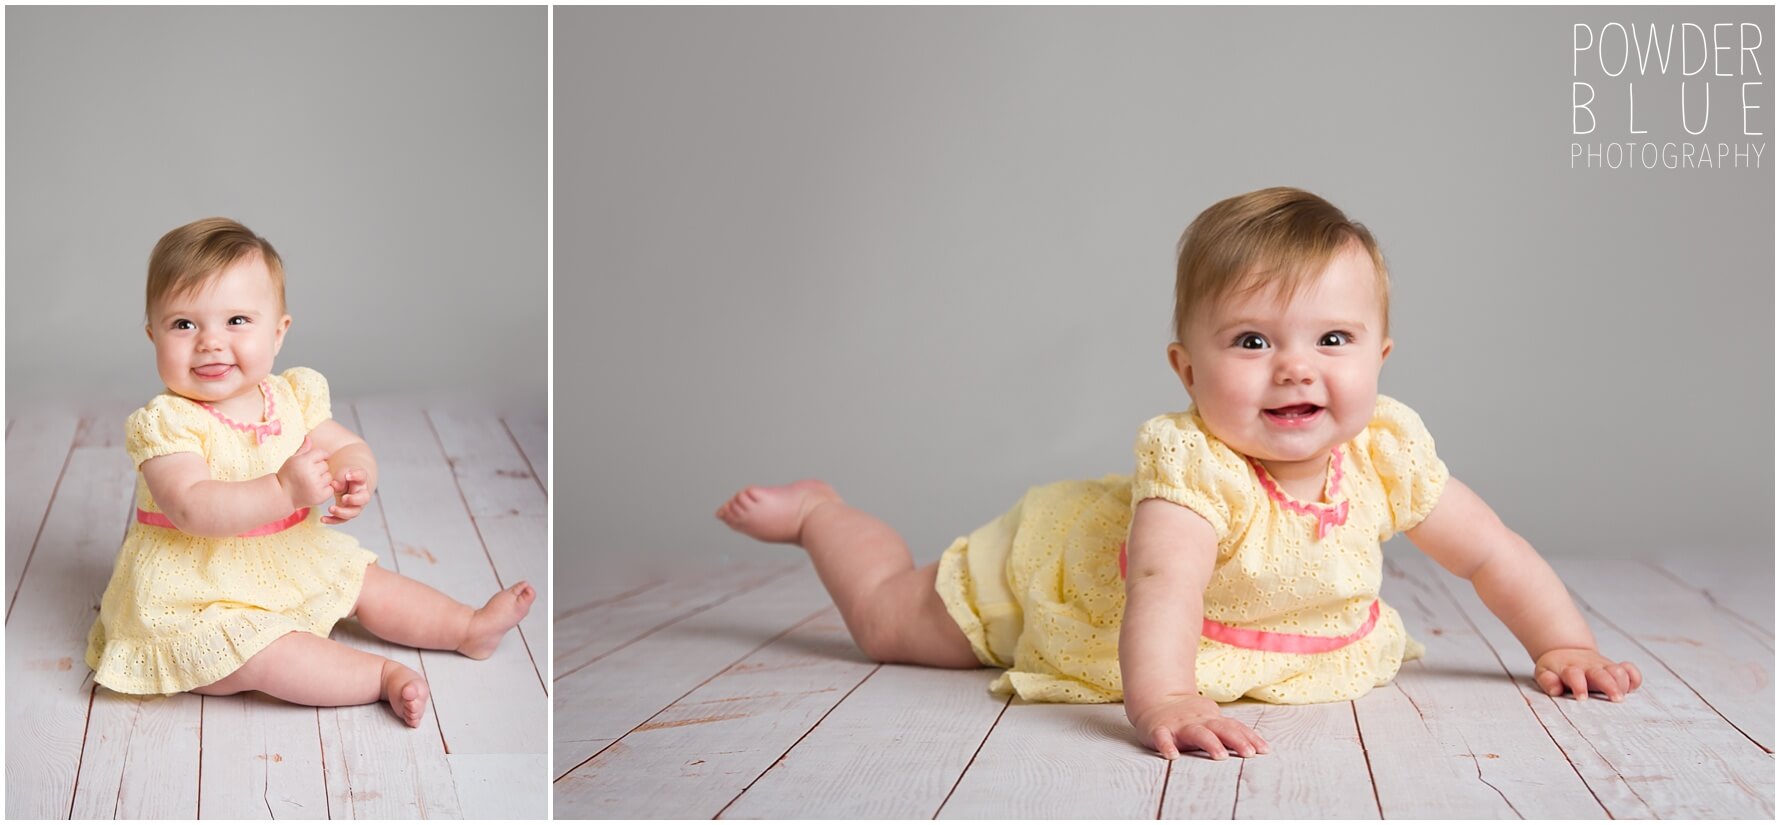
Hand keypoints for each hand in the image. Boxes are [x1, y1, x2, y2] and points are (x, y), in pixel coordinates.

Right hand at [276, 436, 334, 509]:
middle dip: (319, 469)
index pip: (322, 453)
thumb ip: (303, 449)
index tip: (313, 462)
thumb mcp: (292, 460)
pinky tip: (314, 489)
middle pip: (325, 465)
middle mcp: (311, 473)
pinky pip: (331, 488)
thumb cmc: (287, 475)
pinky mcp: (321, 496)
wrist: (282, 495)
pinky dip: (325, 489)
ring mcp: (316, 485)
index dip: (319, 457)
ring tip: (310, 482)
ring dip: (322, 479)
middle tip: (308, 474)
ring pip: (329, 476)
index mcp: (304, 461)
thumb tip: (308, 437)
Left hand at [321, 466, 371, 523]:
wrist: (349, 484)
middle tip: (343, 498)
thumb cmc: (345, 478)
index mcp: (360, 481)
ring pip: (353, 512)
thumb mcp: (342, 474)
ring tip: (330, 509)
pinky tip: (323, 519)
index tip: (347, 475)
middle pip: (363, 498)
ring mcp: (356, 505)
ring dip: (342, 512)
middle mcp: (361, 494)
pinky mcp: (348, 513)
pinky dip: (333, 520)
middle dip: (354, 500)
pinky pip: (342, 519)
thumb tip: (334, 484)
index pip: (362, 476)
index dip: (356, 476)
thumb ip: (339, 479)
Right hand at [1131, 694, 1267, 760]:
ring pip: (1197, 732)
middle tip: (1249, 754)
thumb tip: (1260, 748)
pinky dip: (1166, 746)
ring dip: (1210, 743)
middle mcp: (1198, 721)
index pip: (1234, 727)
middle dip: (1236, 740)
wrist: (1155, 700)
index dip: (1249, 738)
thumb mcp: (1211, 720)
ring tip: (1220, 756)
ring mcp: (1179, 725)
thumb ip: (1230, 732)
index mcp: (1212, 720)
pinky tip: (1172, 756)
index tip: (1265, 750)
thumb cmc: (1189, 717)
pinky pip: (1162, 737)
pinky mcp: (1159, 730)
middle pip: (1220, 728)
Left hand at [1534, 647, 1641, 701]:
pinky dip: (1634, 676)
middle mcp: (1589, 668)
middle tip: (1616, 699)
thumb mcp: (1544, 673)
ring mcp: (1604, 668)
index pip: (1575, 675)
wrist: (1566, 651)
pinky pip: (1629, 670)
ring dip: (1622, 682)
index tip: (1582, 698)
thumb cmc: (1555, 670)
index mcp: (1570, 670)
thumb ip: (1548, 681)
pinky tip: (1633, 686)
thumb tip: (1555, 690)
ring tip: (1622, 696)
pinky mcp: (1615, 669)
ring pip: (1618, 671)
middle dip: (1610, 685)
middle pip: (1602, 674)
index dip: (1579, 685)